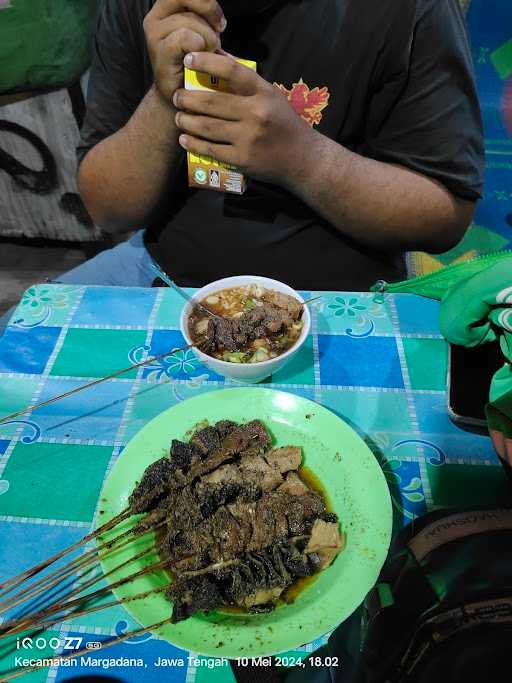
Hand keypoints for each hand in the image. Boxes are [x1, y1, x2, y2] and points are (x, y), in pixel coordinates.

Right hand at [143, 0, 226, 100]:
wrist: (183, 98)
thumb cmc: (196, 66)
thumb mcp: (203, 34)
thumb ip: (206, 16)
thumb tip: (219, 14)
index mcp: (165, 9)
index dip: (207, 3)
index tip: (220, 24)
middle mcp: (155, 17)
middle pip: (188, 0)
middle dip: (209, 20)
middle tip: (214, 42)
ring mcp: (154, 34)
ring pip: (189, 21)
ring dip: (207, 39)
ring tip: (206, 56)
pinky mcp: (159, 52)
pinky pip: (184, 38)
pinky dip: (198, 48)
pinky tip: (198, 60)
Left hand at [173, 52, 315, 185]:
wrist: (302, 158)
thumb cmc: (284, 124)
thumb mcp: (271, 96)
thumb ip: (248, 83)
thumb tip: (218, 59)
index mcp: (264, 93)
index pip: (232, 71)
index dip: (207, 62)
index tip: (189, 60)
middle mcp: (256, 113)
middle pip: (212, 103)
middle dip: (188, 99)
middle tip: (176, 97)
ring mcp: (248, 138)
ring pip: (207, 127)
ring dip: (187, 122)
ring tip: (178, 117)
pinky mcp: (242, 159)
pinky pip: (211, 149)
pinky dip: (194, 144)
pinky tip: (185, 139)